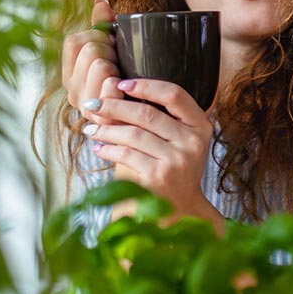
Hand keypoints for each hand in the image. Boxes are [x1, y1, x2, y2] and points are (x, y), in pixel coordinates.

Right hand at [61, 0, 121, 123]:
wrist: (148, 121)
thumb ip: (103, 27)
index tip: (113, 46)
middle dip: (111, 52)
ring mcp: (86, 107)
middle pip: (90, 50)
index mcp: (71, 73)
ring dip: (118, 69)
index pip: (75, 41)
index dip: (98, 37)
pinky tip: (127, 94)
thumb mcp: (114, 53)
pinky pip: (111, 87)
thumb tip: (101, 0)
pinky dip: (123, 86)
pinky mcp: (103, 120)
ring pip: (100, 65)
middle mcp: (73, 91)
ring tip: (124, 81)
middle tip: (121, 66)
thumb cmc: (129, 84)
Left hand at [83, 78, 219, 223]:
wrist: (178, 210)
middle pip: (148, 113)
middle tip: (93, 105)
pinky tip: (98, 148)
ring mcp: (178, 159)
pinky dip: (108, 149)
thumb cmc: (171, 169)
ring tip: (91, 130)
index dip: (146, 85)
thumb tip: (111, 90)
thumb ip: (154, 116)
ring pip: (134, 133)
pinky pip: (127, 154)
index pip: (174, 95)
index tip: (121, 84)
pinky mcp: (160, 176)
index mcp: (201, 126)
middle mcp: (193, 142)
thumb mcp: (173, 140)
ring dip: (106, 130)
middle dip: (115, 106)